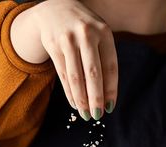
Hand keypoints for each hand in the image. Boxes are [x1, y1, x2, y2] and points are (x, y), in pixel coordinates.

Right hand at [31, 0, 117, 119]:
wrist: (56, 8)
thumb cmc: (84, 30)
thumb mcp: (99, 37)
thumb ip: (104, 61)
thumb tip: (106, 97)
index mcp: (104, 32)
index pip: (110, 67)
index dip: (111, 90)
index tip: (110, 108)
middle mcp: (87, 34)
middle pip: (93, 74)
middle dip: (95, 98)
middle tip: (97, 116)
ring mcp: (68, 39)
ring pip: (76, 77)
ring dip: (81, 100)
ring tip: (86, 115)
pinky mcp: (54, 46)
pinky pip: (63, 75)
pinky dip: (69, 92)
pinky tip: (75, 104)